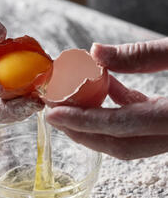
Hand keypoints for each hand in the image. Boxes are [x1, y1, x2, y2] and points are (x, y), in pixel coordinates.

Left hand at [46, 38, 167, 159]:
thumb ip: (143, 54)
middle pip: (120, 144)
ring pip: (130, 137)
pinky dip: (119, 109)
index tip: (53, 114)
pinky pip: (141, 123)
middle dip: (82, 132)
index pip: (121, 125)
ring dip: (97, 123)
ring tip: (68, 105)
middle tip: (54, 116)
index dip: (83, 121)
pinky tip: (104, 89)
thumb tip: (95, 53)